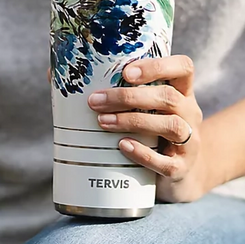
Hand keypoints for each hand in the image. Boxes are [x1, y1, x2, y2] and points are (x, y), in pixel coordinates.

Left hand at [87, 55, 209, 202]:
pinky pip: (167, 162)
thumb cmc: (151, 135)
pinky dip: (143, 154)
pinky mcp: (181, 169)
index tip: (126, 71)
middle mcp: (190, 114)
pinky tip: (122, 146)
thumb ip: (109, 93)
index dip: (158, 66)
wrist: (180, 177)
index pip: (183, 68)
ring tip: (102, 122)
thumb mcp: (140, 112)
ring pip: (171, 126)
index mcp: (181, 93)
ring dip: (133, 121)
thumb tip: (54, 75)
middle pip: (168, 97)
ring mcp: (190, 143)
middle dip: (129, 97)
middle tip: (95, 101)